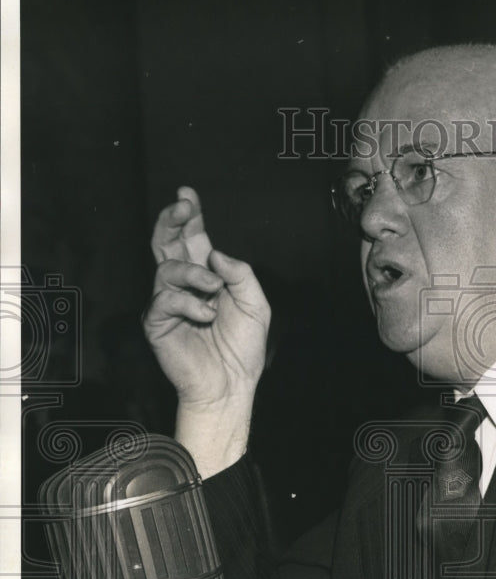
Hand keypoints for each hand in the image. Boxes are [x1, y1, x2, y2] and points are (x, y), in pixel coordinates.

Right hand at [144, 186, 269, 409]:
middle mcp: (184, 286)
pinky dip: (189, 304)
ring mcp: (167, 303)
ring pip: (168, 268)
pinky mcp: (157, 322)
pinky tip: (206, 316)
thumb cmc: (242, 347)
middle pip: (167, 243)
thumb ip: (241, 274)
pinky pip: (165, 299)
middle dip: (173, 220)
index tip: (188, 195)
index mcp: (207, 277)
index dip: (189, 216)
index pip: (193, 239)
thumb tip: (215, 252)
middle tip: (183, 207)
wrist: (231, 384)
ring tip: (215, 290)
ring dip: (194, 274)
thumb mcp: (255, 304)